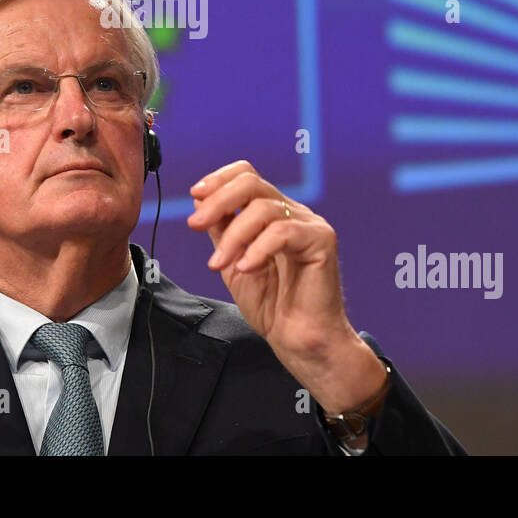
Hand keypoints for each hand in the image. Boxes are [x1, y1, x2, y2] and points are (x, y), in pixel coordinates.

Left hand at [187, 160, 385, 414]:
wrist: (299, 341)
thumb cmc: (273, 306)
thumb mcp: (233, 263)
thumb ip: (221, 232)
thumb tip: (201, 202)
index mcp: (272, 215)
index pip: (247, 176)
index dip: (219, 180)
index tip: (195, 196)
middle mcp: (292, 213)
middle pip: (253, 183)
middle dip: (218, 200)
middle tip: (195, 224)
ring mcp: (309, 225)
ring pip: (265, 207)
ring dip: (233, 235)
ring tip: (219, 263)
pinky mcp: (322, 241)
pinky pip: (283, 231)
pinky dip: (258, 248)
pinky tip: (246, 268)